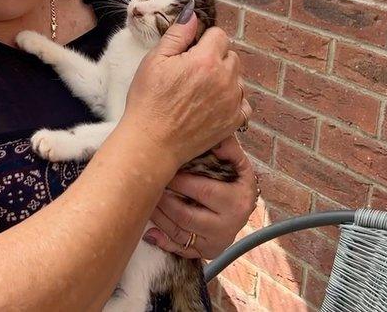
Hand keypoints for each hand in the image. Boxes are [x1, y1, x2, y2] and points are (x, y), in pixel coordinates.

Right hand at [122, 1, 250, 167]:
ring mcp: (233, 101)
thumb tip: (193, 13)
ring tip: (200, 92)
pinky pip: (243, 102)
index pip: (219, 35)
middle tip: (192, 73)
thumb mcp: (155, 60)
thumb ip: (178, 34)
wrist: (152, 143)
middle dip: (215, 58)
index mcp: (206, 60)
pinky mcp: (234, 121)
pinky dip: (231, 101)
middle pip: (231, 56)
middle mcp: (225, 79)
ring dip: (224, 79)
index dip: (203, 40)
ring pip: (237, 78)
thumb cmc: (149, 101)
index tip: (189, 53)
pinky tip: (212, 106)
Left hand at [142, 137, 259, 258]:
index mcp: (237, 200)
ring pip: (179, 231)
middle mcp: (229, 224)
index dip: (179, 181)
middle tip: (148, 184)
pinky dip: (162, 241)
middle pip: (185, 215)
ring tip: (145, 200)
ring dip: (158, 216)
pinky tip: (149, 231)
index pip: (202, 191)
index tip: (162, 168)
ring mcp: (217, 241)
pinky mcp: (206, 252)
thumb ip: (227, 148)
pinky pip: (180, 249)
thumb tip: (216, 135)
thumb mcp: (238, 164)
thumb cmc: (234, 181)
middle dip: (163, 199)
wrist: (241, 209)